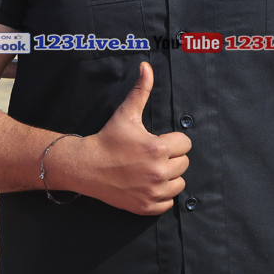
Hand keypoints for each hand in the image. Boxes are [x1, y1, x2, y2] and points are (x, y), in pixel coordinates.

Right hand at [64, 62, 191, 214]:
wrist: (87, 167)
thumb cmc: (108, 139)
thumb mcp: (126, 113)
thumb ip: (141, 90)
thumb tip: (146, 67)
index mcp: (158, 148)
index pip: (186, 144)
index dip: (173, 140)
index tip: (158, 141)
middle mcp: (158, 172)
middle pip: (184, 163)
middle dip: (171, 158)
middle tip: (151, 155)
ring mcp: (153, 192)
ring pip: (179, 184)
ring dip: (169, 177)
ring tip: (151, 169)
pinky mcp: (146, 207)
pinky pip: (168, 202)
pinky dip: (161, 195)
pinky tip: (148, 184)